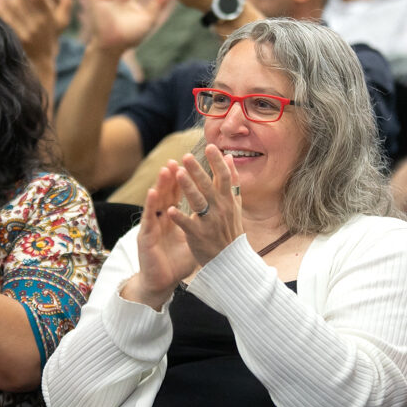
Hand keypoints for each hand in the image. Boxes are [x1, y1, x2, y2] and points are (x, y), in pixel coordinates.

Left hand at [0, 0, 75, 63]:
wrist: (42, 60)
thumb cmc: (52, 35)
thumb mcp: (63, 20)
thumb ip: (66, 2)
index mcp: (50, 16)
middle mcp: (40, 23)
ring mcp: (28, 30)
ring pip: (14, 6)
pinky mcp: (18, 37)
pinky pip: (8, 19)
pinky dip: (1, 9)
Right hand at [129, 160, 195, 307]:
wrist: (161, 282)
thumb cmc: (176, 262)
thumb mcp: (192, 239)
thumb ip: (200, 224)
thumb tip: (217, 214)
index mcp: (172, 218)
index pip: (178, 195)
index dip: (185, 180)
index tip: (193, 165)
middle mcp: (161, 219)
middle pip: (167, 194)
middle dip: (172, 176)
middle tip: (177, 159)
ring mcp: (152, 226)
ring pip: (157, 201)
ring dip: (161, 184)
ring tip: (166, 169)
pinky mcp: (145, 236)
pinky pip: (149, 219)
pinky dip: (150, 205)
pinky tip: (152, 193)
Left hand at [168, 144, 244, 264]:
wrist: (230, 260)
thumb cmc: (230, 229)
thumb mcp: (235, 203)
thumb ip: (232, 180)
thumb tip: (229, 157)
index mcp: (228, 199)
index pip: (225, 176)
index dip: (217, 161)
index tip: (210, 146)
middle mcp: (220, 208)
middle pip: (209, 186)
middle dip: (198, 170)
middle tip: (186, 156)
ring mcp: (210, 222)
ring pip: (198, 202)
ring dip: (188, 188)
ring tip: (178, 174)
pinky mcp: (198, 235)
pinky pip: (188, 224)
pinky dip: (180, 217)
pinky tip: (171, 209)